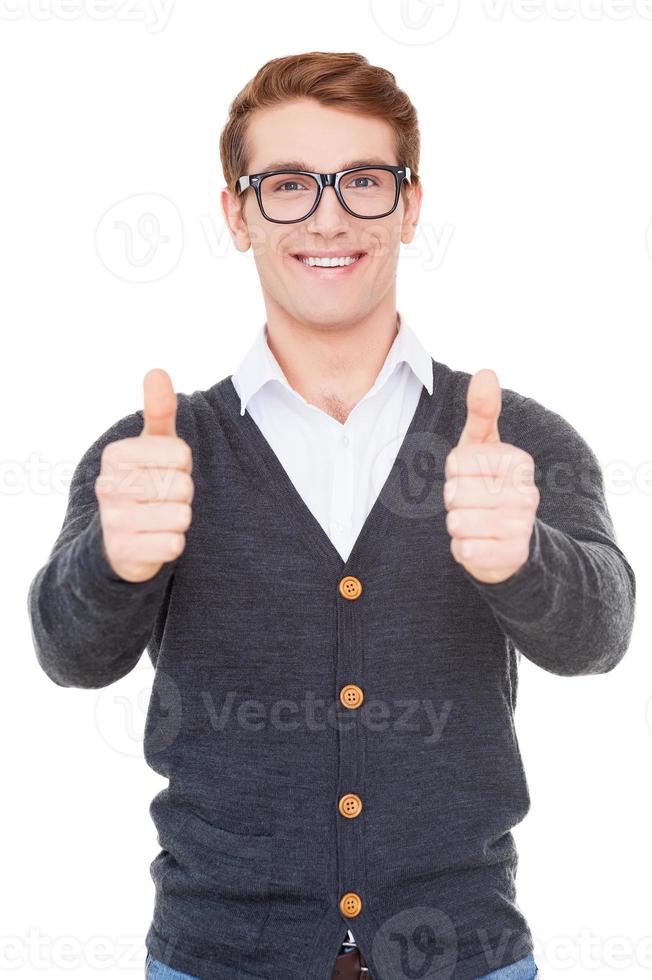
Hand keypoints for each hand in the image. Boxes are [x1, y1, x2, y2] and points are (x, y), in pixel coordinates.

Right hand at [94, 368, 193, 581]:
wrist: (118, 539)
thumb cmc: (143, 481)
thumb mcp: (152, 444)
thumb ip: (158, 409)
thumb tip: (157, 371)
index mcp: (115, 455)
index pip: (181, 454)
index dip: (182, 465)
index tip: (165, 470)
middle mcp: (108, 486)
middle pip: (183, 486)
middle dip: (182, 494)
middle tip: (162, 497)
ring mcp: (114, 521)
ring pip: (180, 516)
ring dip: (179, 519)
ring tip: (158, 516)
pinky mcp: (124, 553)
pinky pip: (173, 545)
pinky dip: (173, 544)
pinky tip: (156, 539)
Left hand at [443, 369, 538, 583]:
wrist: (512, 542)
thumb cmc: (489, 485)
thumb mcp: (483, 447)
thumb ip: (482, 411)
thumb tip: (486, 371)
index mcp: (518, 461)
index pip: (456, 462)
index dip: (454, 473)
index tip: (471, 477)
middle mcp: (526, 492)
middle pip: (454, 493)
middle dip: (454, 500)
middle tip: (472, 503)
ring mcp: (522, 526)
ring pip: (457, 522)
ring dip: (457, 525)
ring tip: (476, 522)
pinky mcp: (513, 557)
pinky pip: (464, 550)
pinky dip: (463, 549)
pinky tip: (479, 544)